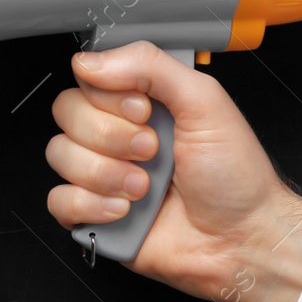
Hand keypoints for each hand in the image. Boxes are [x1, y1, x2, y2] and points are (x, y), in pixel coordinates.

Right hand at [43, 41, 301, 301]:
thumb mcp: (206, 102)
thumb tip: (92, 61)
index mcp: (140, 103)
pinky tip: (123, 209)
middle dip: (110, 136)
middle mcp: (116, 135)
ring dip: (105, 173)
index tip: (144, 111)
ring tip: (144, 187)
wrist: (244, 241)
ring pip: (59, 155)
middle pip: (66, 112)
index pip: (87, 79)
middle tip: (151, 150)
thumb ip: (151, 66)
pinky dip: (89, 204)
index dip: (108, 96)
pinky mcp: (93, 213)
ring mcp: (102, 175)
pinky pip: (58, 200)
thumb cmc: (236, 178)